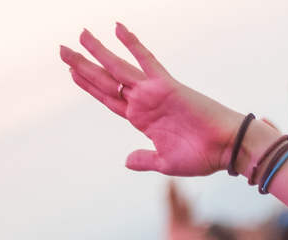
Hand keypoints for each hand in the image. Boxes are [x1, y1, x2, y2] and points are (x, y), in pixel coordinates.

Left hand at [61, 23, 242, 175]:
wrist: (225, 148)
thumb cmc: (201, 157)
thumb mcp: (166, 163)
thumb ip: (145, 159)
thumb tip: (126, 160)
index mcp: (141, 121)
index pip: (109, 99)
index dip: (89, 86)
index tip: (72, 72)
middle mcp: (143, 103)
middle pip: (106, 81)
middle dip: (83, 65)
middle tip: (62, 50)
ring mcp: (153, 92)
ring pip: (118, 68)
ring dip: (98, 52)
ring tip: (80, 36)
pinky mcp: (166, 85)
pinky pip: (146, 59)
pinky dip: (133, 43)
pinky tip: (118, 28)